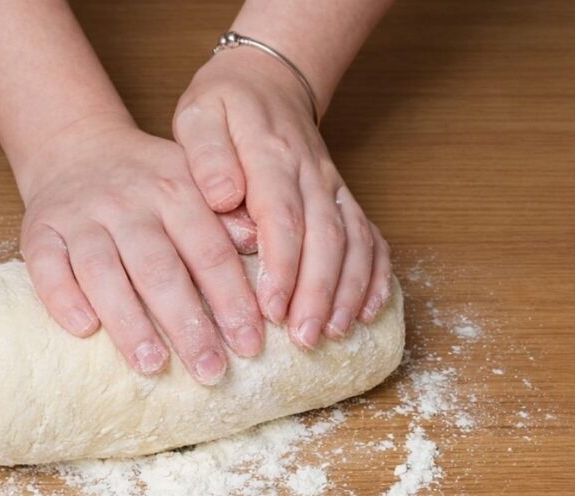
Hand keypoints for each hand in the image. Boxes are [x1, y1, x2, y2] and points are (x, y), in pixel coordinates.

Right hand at [16, 116, 262, 383]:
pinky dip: (63, 298)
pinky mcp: (39, 231)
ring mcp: (79, 216)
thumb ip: (227, 218)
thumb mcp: (194, 182)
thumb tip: (262, 252)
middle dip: (187, 324)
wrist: (76, 146)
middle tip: (211, 371)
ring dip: (128, 321)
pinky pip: (45, 266)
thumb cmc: (147, 181)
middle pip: (159, 268)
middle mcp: (127, 202)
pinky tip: (84, 330)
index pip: (209, 251)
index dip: (231, 299)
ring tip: (152, 365)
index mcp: (175, 190)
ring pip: (103, 270)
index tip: (250, 344)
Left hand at [173, 48, 392, 349]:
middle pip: (325, 237)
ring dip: (348, 291)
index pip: (283, 216)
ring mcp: (333, 186)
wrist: (268, 78)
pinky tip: (369, 312)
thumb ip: (207, 154)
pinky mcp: (344, 198)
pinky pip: (372, 238)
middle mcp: (311, 173)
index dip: (282, 266)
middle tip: (304, 338)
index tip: (271, 308)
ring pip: (354, 241)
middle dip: (318, 292)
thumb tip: (224, 195)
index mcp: (271, 155)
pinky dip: (376, 276)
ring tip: (334, 334)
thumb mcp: (199, 115)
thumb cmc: (225, 105)